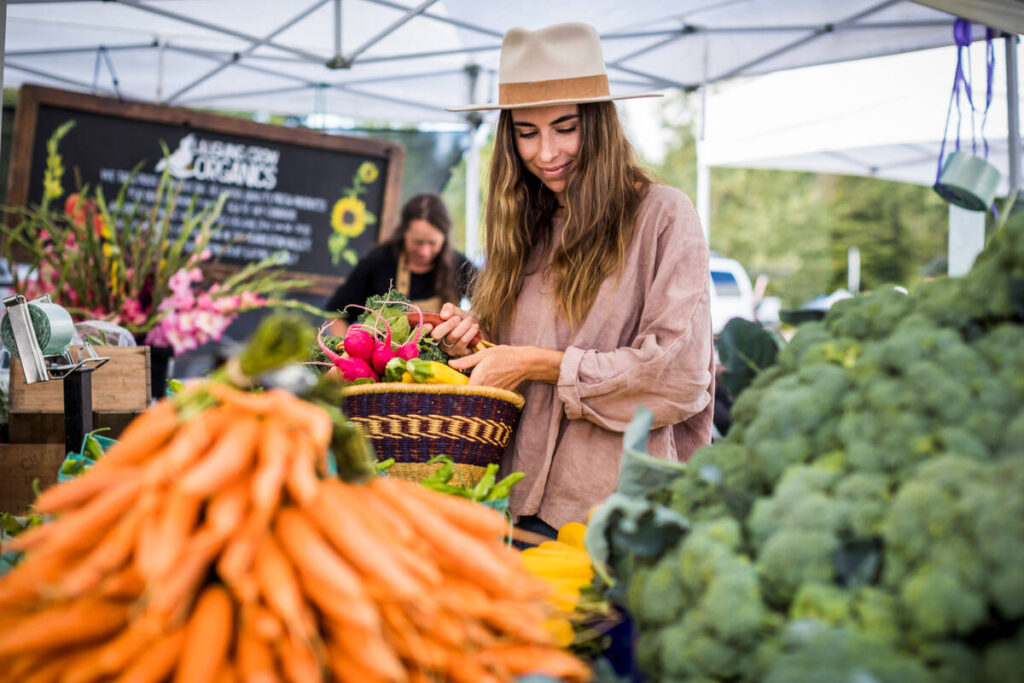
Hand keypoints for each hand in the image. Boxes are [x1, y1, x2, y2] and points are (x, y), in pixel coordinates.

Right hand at [421, 302, 480, 356]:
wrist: (479, 328)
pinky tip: (475, 326)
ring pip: (452, 336)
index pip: (422, 333)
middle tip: (457, 318)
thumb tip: (444, 315)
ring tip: (469, 320)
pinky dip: (470, 332)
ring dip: (463, 326)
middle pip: (436, 335)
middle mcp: (438, 342)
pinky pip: (463, 341)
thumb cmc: (464, 319)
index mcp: (433, 330)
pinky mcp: (460, 354)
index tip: (429, 325)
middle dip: (448, 324)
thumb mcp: (456, 311)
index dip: (423, 331)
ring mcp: (448, 349)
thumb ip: (449, 309)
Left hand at [448, 345, 562, 391]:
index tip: (444, 391)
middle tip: (449, 393)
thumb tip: (450, 363)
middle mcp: (486, 388)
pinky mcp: (498, 394)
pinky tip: (477, 390)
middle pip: (468, 397)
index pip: (462, 391)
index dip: (452, 392)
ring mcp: (493, 393)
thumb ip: (466, 361)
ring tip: (461, 393)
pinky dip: (479, 395)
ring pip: (477, 398)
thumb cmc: (505, 355)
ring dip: (469, 396)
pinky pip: (486, 397)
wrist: (525, 363)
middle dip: (459, 395)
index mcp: (480, 378)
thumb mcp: (484, 354)